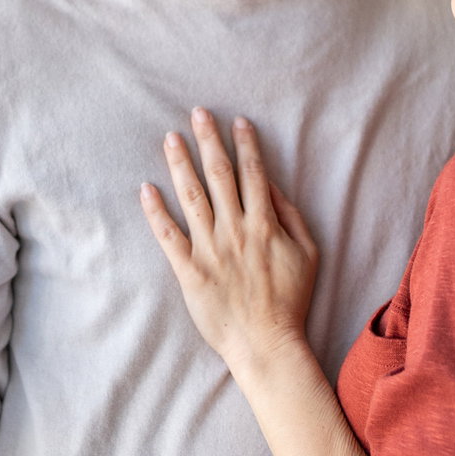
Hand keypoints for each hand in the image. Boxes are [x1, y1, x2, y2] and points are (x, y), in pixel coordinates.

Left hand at [139, 109, 319, 372]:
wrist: (266, 343)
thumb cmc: (290, 300)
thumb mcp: (308, 254)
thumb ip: (291, 217)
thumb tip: (272, 186)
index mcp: (264, 224)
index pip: (253, 174)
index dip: (245, 145)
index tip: (237, 121)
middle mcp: (235, 230)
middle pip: (219, 176)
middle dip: (208, 140)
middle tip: (197, 113)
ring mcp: (210, 250)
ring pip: (191, 197)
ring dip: (180, 164)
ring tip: (170, 139)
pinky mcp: (189, 271)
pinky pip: (168, 236)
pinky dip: (155, 212)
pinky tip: (146, 189)